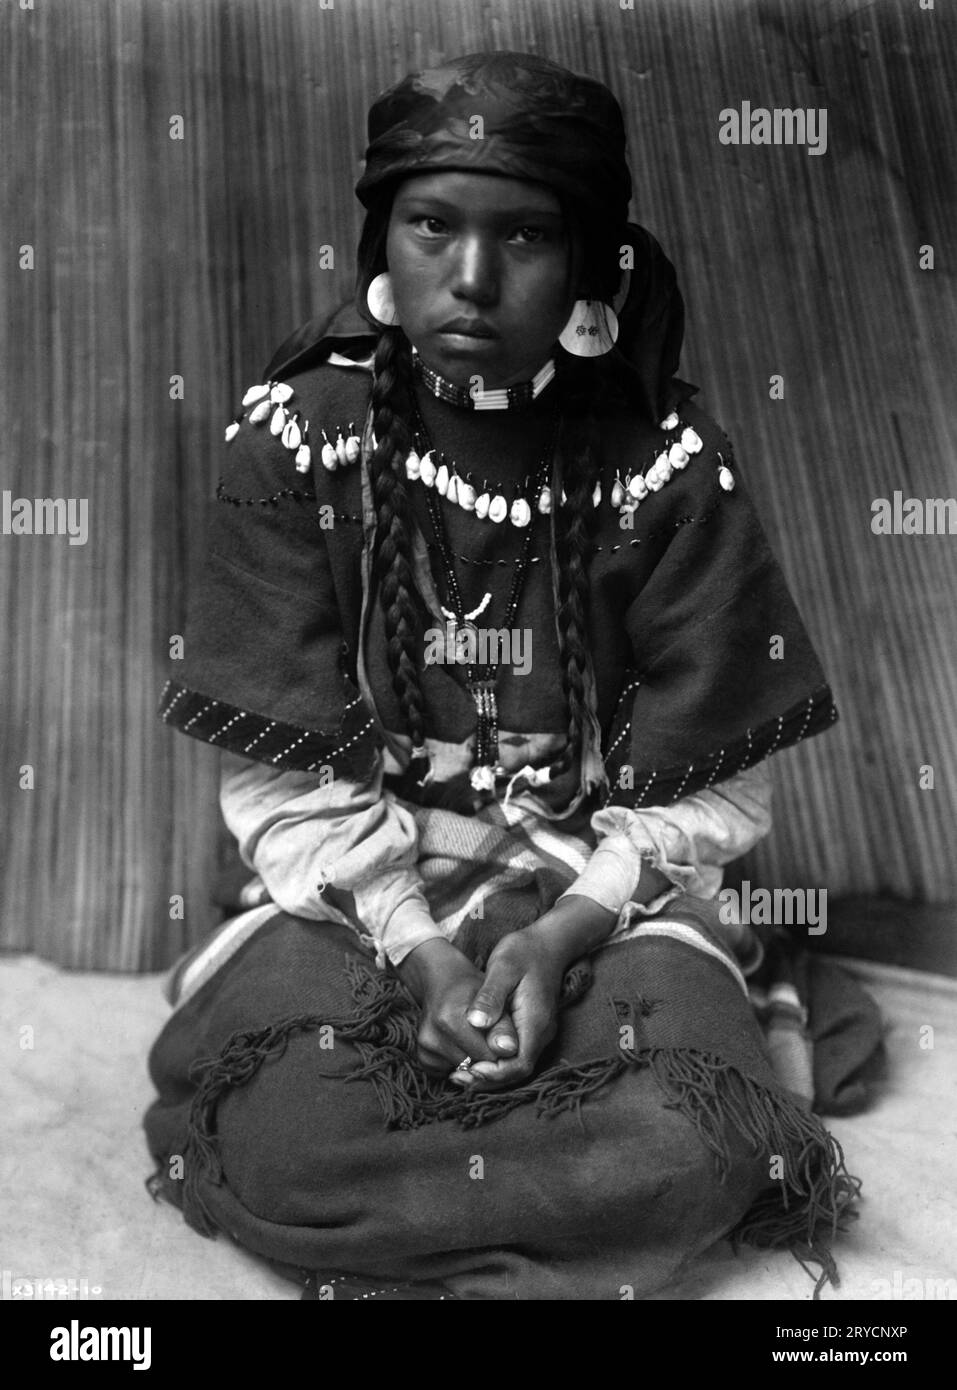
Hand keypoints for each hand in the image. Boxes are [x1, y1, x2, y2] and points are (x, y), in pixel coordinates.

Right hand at [395, 938, 518, 1078]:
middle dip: (488, 1056)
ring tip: (474, 1035)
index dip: (502, 1049)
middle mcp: (431, 1036)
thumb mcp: (493, 999)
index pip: (489, 1055)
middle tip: (489, 1034)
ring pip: (465, 1071)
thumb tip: (510, 1051)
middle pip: (475, 1065)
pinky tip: (460, 1042)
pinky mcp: (422, 1058)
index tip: (504, 1037)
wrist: (441, 980)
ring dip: (474, 1060)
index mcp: (449, 1019)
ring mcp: (424, 1048)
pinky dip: (459, 1062)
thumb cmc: (472, 988)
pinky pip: (451, 1072)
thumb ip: (503, 1026)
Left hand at [462, 897, 618, 1090]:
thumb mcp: (503, 966)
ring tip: (460, 1074)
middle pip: (517, 1071)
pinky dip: (494, 1063)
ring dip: (490, 1074)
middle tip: (457, 1078)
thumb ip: (490, 996)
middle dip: (488, 1080)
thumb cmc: (524, 951)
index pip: (519, 1064)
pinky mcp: (529, 1029)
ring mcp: (537, 1033)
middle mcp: (540, 1033)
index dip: (495, 1074)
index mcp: (536, 1021)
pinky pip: (513, 1056)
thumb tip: (476, 1023)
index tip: (469, 1070)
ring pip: (515, 1066)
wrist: (547, 943)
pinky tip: (472, 1059)